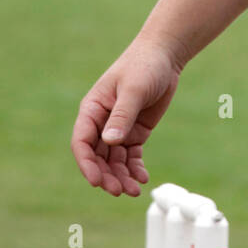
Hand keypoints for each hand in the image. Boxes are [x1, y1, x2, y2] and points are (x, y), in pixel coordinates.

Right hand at [71, 38, 182, 196]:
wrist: (164, 55)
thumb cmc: (144, 66)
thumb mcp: (133, 90)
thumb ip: (122, 115)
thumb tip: (109, 142)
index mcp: (92, 109)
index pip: (82, 142)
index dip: (87, 164)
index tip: (96, 182)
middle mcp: (102, 122)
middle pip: (97, 156)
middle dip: (106, 175)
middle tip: (120, 191)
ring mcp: (118, 128)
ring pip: (114, 160)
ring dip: (121, 176)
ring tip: (134, 191)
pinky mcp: (135, 131)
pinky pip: (131, 155)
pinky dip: (135, 168)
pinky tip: (143, 178)